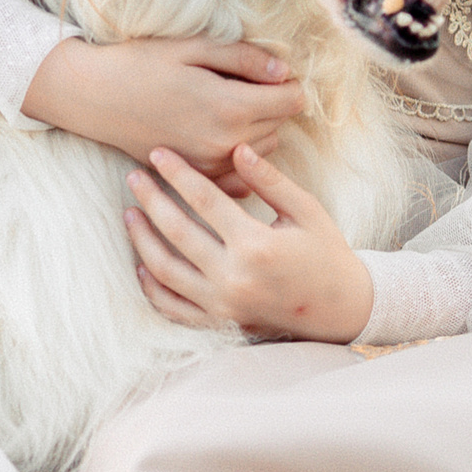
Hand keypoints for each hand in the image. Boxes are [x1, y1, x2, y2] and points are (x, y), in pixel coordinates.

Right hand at [22, 37, 303, 191]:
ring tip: (227, 107)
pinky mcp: (196, 177)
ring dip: (258, 130)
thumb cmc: (141, 64)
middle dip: (272, 104)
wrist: (94, 97)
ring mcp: (210, 166)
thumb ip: (245, 60)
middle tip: (243, 83)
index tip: (271, 72)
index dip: (288, 83)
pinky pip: (240, 174)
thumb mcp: (194, 48)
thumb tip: (285, 72)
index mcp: (229, 107)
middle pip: (281, 125)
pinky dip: (239, 156)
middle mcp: (225, 143)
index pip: (291, 101)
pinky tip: (219, 136)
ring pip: (263, 150)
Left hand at [124, 143, 371, 342]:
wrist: (342, 308)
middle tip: (133, 177)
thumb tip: (237, 148)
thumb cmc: (326, 252)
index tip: (158, 153)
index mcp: (256, 245)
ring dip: (142, 241)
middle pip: (177, 232)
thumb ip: (270, 180)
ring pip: (166, 271)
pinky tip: (141, 265)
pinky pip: (174, 308)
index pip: (205, 201)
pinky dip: (153, 287)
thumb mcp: (306, 210)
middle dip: (151, 200)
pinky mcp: (219, 322)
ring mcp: (223, 305)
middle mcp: (234, 277)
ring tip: (129, 214)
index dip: (178, 174)